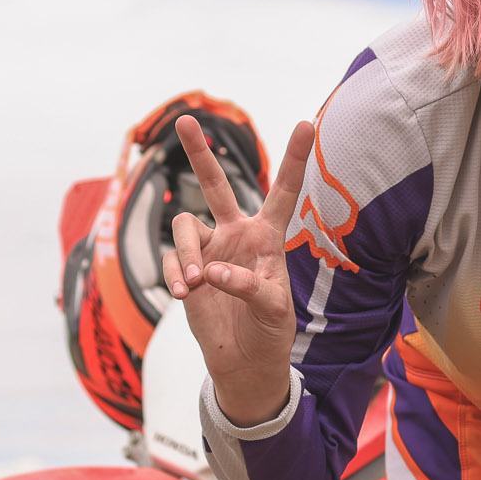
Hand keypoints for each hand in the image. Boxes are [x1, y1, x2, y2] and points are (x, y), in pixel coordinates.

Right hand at [161, 116, 315, 426]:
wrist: (244, 360)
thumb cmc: (270, 330)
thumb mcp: (273, 309)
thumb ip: (249, 286)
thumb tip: (212, 271)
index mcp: (268, 237)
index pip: (283, 192)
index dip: (293, 159)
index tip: (307, 123)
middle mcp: (236, 234)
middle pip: (215, 185)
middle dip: (199, 153)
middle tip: (185, 119)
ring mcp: (207, 251)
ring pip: (185, 227)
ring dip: (186, 254)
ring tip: (194, 284)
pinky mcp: (186, 271)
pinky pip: (173, 262)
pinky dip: (177, 277)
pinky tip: (187, 295)